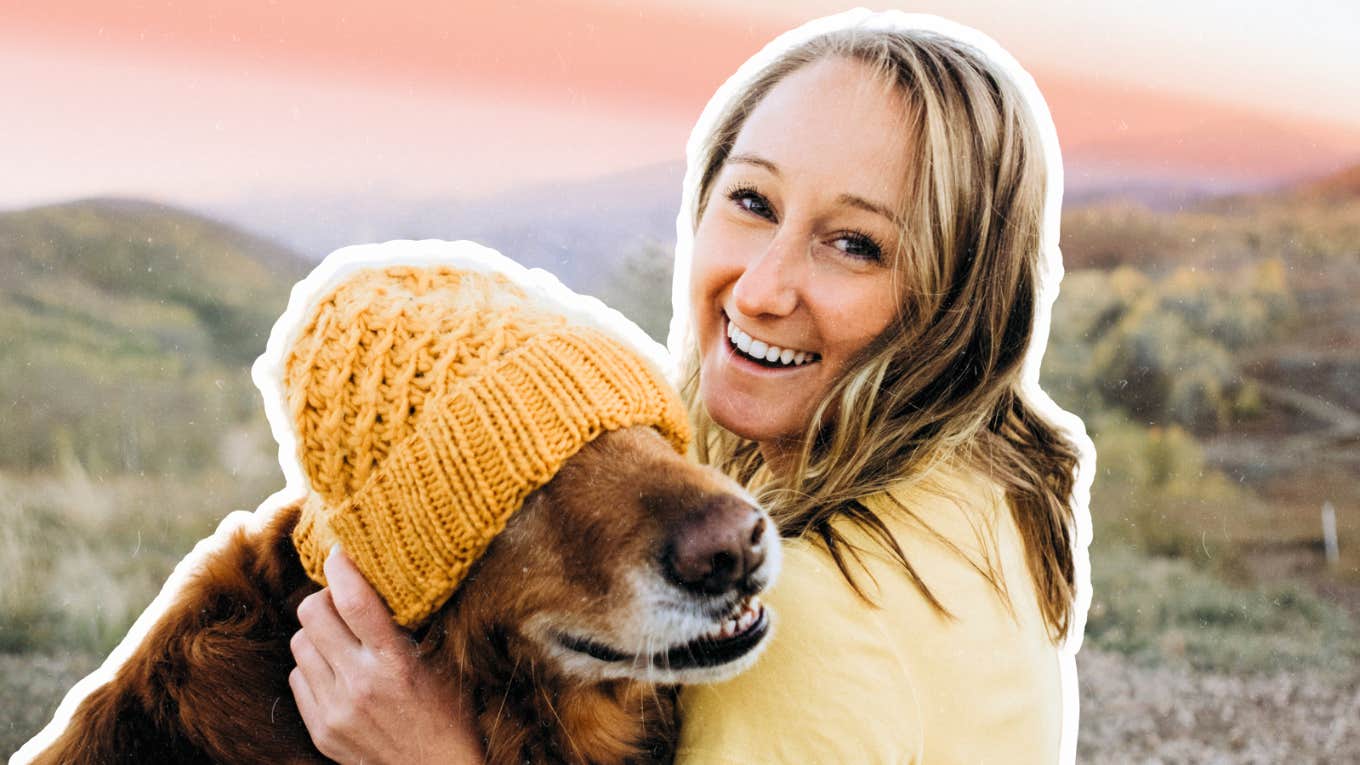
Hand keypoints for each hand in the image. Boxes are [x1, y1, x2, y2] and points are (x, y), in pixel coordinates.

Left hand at [290, 546, 484, 764]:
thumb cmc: (450, 711)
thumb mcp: (441, 661)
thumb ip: (410, 624)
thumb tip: (384, 574)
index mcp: (396, 663)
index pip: (355, 601)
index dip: (342, 567)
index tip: (342, 551)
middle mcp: (360, 685)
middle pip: (312, 614)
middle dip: (325, 598)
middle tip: (343, 601)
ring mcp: (335, 710)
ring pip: (299, 643)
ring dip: (317, 634)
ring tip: (343, 640)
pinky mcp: (321, 730)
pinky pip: (298, 677)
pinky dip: (314, 667)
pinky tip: (339, 672)